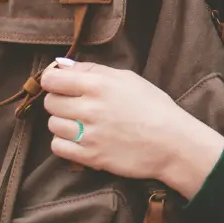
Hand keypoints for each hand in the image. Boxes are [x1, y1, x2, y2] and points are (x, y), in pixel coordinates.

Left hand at [42, 61, 223, 198]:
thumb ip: (93, 69)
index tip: (60, 85)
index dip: (52, 81)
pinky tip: (80, 139)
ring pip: (52, 125)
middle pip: (50, 102)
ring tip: (82, 123)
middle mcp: (90, 108)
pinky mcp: (91, 157)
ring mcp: (89, 134)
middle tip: (76, 105)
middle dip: (59, 102)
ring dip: (63, 123)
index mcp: (99, 85)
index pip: (52, 79)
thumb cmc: (154, 107)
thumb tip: (61, 66)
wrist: (173, 143)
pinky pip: (58, 147)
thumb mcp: (128, 78)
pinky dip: (64, 143)